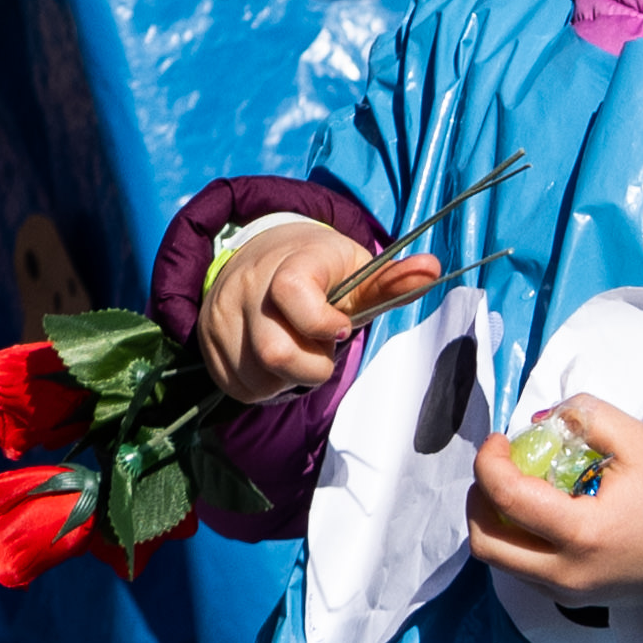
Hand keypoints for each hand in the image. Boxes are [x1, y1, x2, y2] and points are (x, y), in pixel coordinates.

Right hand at [194, 219, 374, 405]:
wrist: (261, 255)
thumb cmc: (321, 271)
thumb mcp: (356, 269)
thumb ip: (391, 281)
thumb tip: (434, 268)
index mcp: (289, 261)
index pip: (293, 293)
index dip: (322, 323)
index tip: (342, 328)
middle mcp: (247, 285)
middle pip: (276, 352)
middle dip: (311, 366)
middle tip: (320, 349)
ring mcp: (221, 315)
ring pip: (259, 377)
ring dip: (288, 379)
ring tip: (298, 350)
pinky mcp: (207, 342)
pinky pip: (239, 387)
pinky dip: (265, 385)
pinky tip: (275, 361)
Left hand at [467, 396, 642, 603]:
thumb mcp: (634, 439)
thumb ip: (584, 415)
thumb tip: (539, 423)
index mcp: (581, 533)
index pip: (507, 497)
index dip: (490, 461)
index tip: (500, 440)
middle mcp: (565, 573)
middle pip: (487, 544)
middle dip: (479, 497)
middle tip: (497, 466)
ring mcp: (567, 593)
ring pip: (501, 561)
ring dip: (493, 519)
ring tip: (517, 485)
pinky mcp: (572, 600)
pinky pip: (523, 571)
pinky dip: (515, 538)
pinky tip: (537, 511)